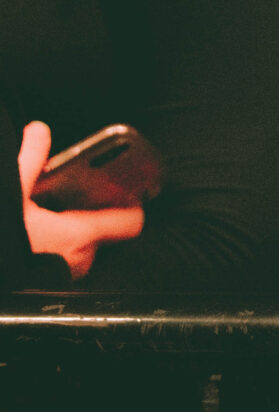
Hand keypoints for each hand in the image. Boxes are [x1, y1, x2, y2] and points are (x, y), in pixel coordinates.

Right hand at [17, 123, 144, 280]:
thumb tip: (39, 131)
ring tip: (54, 215)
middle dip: (93, 216)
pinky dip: (58, 246)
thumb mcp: (14, 188)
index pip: (130, 224)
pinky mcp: (47, 280)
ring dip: (73, 233)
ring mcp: (63, 273)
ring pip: (83, 248)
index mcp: (78, 235)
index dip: (133, 207)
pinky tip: (38, 234)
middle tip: (77, 200)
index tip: (131, 195)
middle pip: (105, 233)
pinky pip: (64, 259)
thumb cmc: (2, 237)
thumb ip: (31, 158)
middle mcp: (77, 258)